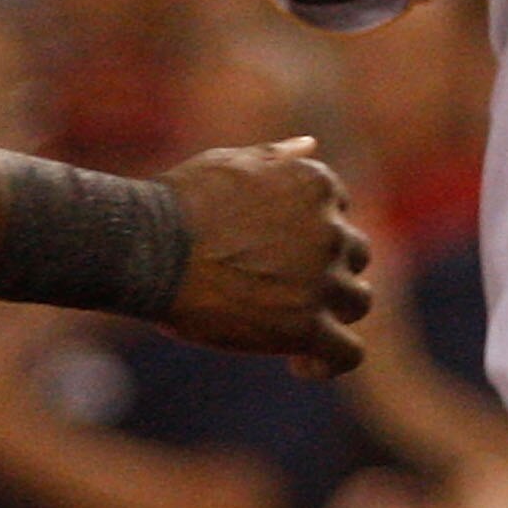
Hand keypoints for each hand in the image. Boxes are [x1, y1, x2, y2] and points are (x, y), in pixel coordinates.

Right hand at [158, 136, 374, 375]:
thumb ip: (277, 158)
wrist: (149, 248)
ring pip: (357, 301)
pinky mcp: (306, 326)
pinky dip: (330, 362)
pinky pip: (347, 353)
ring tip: (294, 328)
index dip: (313, 232)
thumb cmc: (179, 203)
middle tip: (283, 290)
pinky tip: (301, 362)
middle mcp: (329, 229)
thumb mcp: (230, 163)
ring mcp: (321, 279)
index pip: (338, 211)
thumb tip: (310, 144)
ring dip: (332, 312)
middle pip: (353, 255)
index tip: (283, 250)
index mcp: (315, 183)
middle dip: (326, 270)